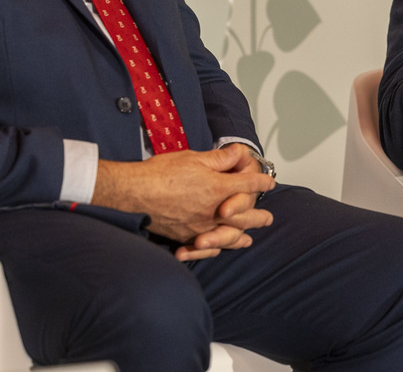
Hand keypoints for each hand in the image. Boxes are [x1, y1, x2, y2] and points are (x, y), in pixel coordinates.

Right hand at [92, 143, 274, 257]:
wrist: (133, 193)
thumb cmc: (161, 173)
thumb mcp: (194, 158)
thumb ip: (219, 159)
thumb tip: (238, 153)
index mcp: (218, 188)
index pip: (247, 185)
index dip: (261, 182)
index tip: (269, 182)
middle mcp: (212, 211)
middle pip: (243, 216)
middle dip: (257, 216)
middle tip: (268, 219)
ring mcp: (199, 227)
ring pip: (228, 235)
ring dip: (241, 236)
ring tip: (249, 239)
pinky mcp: (184, 236)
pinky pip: (206, 246)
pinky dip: (217, 248)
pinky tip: (219, 248)